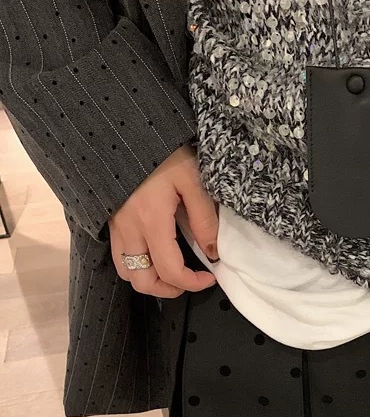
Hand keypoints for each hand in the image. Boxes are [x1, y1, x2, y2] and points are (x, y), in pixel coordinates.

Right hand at [109, 144, 218, 298]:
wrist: (123, 127)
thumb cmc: (162, 149)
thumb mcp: (192, 179)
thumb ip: (204, 218)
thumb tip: (213, 251)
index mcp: (151, 221)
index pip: (170, 270)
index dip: (192, 283)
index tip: (210, 276)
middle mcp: (129, 229)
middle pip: (140, 280)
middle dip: (167, 289)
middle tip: (188, 281)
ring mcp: (115, 224)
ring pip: (126, 270)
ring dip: (148, 278)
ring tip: (171, 271)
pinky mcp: (110, 218)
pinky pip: (119, 253)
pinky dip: (137, 262)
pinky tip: (155, 251)